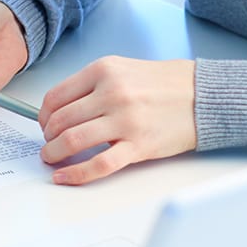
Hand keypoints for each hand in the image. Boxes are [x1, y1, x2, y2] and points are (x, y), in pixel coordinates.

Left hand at [38, 56, 195, 184]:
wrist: (204, 95)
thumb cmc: (165, 84)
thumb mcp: (122, 68)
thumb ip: (92, 85)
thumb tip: (61, 109)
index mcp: (103, 71)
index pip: (56, 96)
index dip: (42, 115)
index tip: (43, 124)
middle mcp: (111, 93)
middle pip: (60, 120)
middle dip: (47, 136)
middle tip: (47, 144)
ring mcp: (125, 120)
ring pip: (72, 140)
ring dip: (54, 153)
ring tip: (51, 158)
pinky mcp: (139, 145)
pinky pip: (99, 164)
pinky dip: (76, 174)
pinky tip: (65, 177)